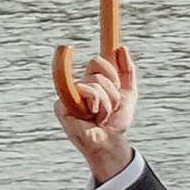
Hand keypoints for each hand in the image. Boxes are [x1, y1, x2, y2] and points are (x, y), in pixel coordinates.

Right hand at [54, 29, 141, 180]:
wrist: (111, 142)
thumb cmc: (116, 120)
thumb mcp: (128, 93)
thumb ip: (127, 70)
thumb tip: (121, 47)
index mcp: (91, 80)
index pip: (98, 61)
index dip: (110, 69)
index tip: (119, 78)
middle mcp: (78, 85)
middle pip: (98, 67)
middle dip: (113, 89)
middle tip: (110, 106)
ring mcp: (68, 94)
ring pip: (96, 81)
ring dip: (108, 102)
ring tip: (102, 115)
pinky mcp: (61, 104)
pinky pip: (85, 89)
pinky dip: (97, 103)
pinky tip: (92, 116)